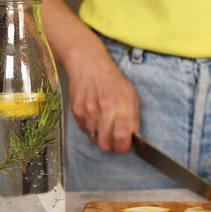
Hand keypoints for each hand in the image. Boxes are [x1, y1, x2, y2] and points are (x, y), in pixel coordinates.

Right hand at [64, 35, 139, 152]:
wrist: (88, 64)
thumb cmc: (113, 80)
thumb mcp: (131, 95)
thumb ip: (134, 117)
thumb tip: (133, 137)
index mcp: (122, 106)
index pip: (122, 137)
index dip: (123, 147)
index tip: (124, 146)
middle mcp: (105, 109)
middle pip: (105, 144)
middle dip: (110, 146)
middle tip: (113, 139)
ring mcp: (89, 111)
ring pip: (94, 139)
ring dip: (99, 136)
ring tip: (103, 123)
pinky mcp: (76, 111)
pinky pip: (84, 130)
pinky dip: (90, 128)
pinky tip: (93, 116)